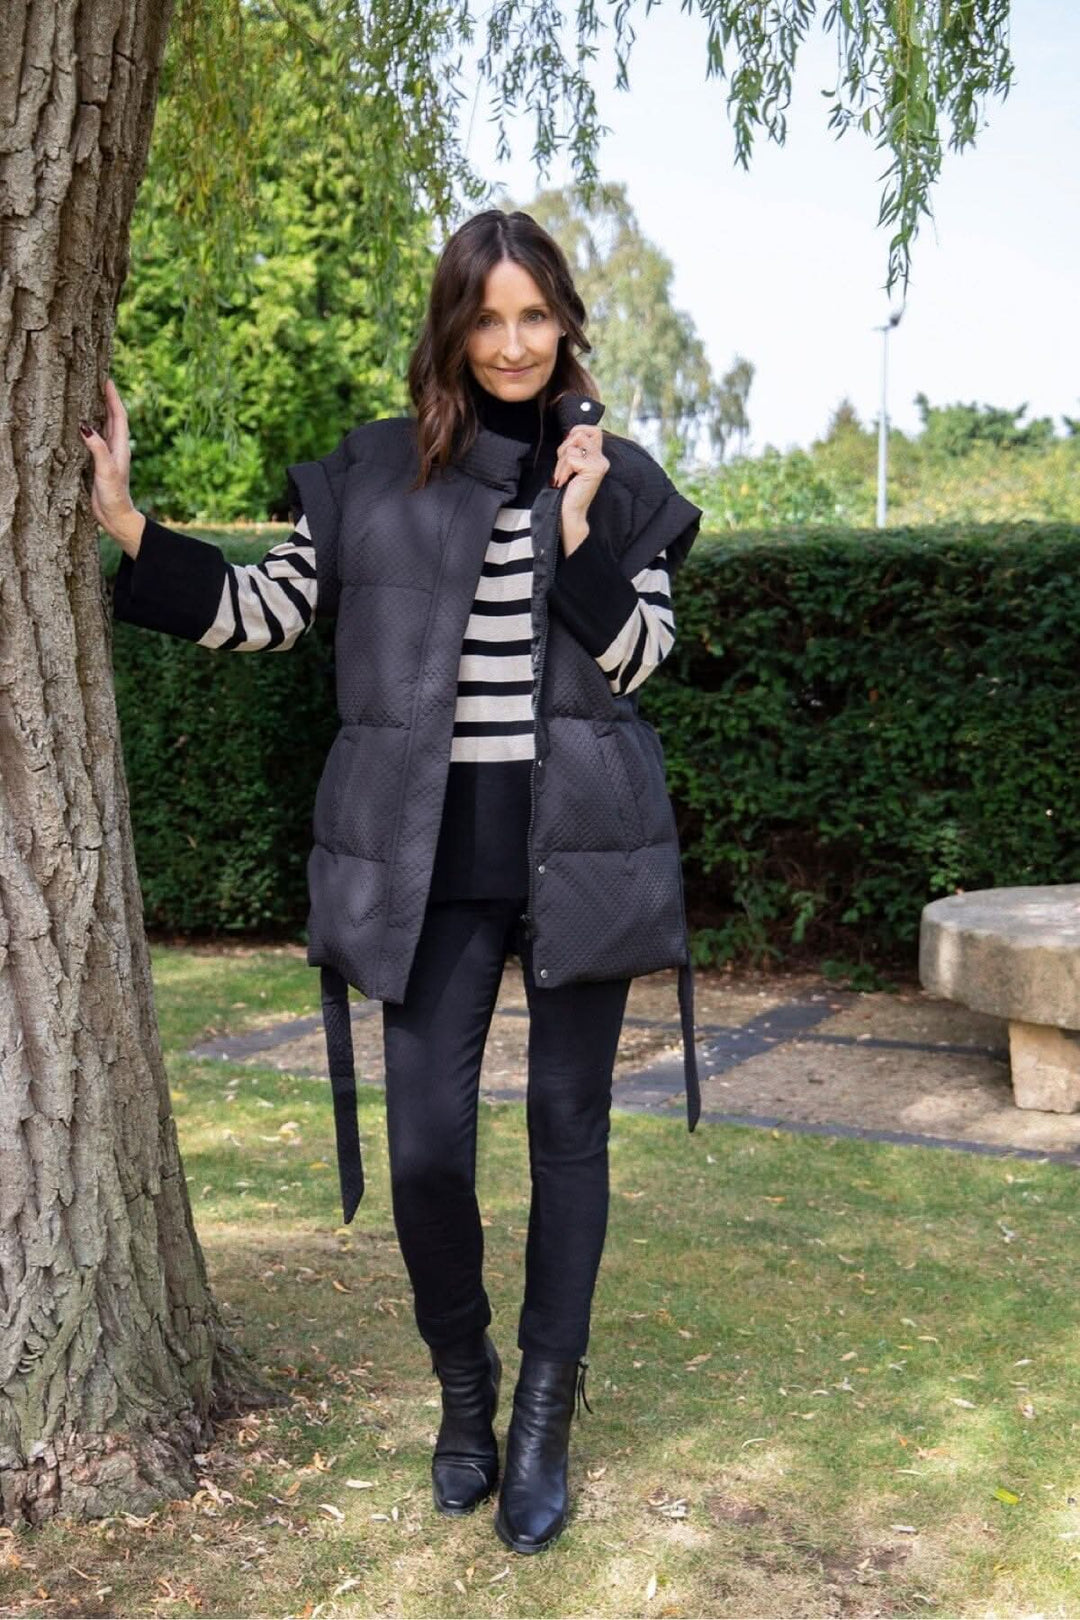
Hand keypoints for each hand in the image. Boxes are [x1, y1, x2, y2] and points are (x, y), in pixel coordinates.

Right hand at [80, 378, 142, 544]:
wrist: (116, 517)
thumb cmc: (114, 496)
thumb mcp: (106, 471)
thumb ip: (98, 448)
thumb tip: (86, 426)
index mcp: (121, 447)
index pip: (119, 416)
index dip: (114, 398)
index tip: (108, 380)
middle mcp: (117, 448)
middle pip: (114, 418)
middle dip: (108, 400)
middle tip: (101, 382)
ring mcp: (109, 455)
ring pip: (106, 427)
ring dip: (101, 412)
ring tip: (93, 397)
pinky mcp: (101, 463)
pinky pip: (97, 439)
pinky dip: (93, 428)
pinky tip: (86, 426)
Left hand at [553, 424, 607, 550]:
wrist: (569, 510)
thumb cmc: (567, 488)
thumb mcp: (571, 463)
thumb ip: (574, 447)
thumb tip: (571, 433)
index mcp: (598, 456)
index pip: (593, 430)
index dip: (577, 432)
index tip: (568, 447)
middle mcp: (602, 459)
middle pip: (580, 434)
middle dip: (564, 448)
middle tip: (564, 466)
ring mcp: (599, 464)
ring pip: (572, 447)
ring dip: (561, 462)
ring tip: (564, 476)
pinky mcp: (593, 469)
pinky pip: (571, 458)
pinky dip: (562, 469)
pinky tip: (565, 480)